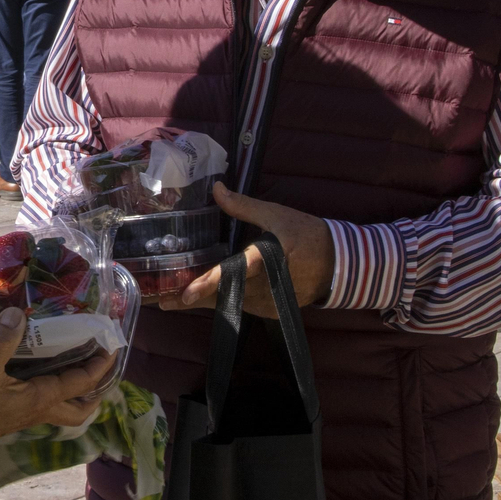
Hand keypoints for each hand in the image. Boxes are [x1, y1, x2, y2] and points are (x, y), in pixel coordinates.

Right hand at [0, 307, 113, 461]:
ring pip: (64, 409)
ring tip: (79, 367)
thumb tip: (19, 313)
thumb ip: (1, 342)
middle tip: (101, 366)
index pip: (81, 383)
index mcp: (41, 399)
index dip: (100, 365)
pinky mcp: (13, 412)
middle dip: (96, 390)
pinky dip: (54, 389)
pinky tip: (42, 370)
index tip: (112, 345)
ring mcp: (26, 414)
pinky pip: (45, 402)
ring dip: (77, 394)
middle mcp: (39, 410)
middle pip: (79, 409)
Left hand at [159, 181, 334, 317]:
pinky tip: (206, 297)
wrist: (338, 263)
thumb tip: (217, 188)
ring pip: (231, 303)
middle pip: (224, 295)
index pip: (233, 273)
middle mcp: (266, 286)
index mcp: (266, 259)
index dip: (208, 284)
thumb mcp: (275, 214)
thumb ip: (242, 205)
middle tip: (162, 300)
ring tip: (174, 299)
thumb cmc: (305, 234)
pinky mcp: (271, 311)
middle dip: (193, 298)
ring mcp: (270, 303)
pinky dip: (226, 301)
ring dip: (207, 300)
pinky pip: (242, 306)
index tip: (185, 294)